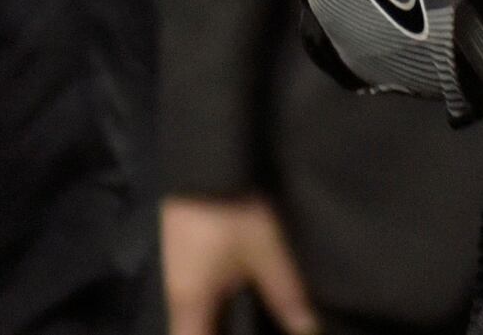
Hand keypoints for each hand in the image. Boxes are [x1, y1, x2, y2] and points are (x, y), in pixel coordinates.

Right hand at [163, 195, 319, 334]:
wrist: (204, 165)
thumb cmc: (232, 216)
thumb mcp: (266, 255)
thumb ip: (286, 297)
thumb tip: (306, 331)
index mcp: (189, 306)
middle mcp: (175, 297)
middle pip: (192, 333)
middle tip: (251, 332)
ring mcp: (175, 275)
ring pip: (194, 317)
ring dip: (215, 324)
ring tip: (248, 323)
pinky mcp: (181, 258)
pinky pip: (195, 297)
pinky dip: (214, 306)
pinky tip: (236, 301)